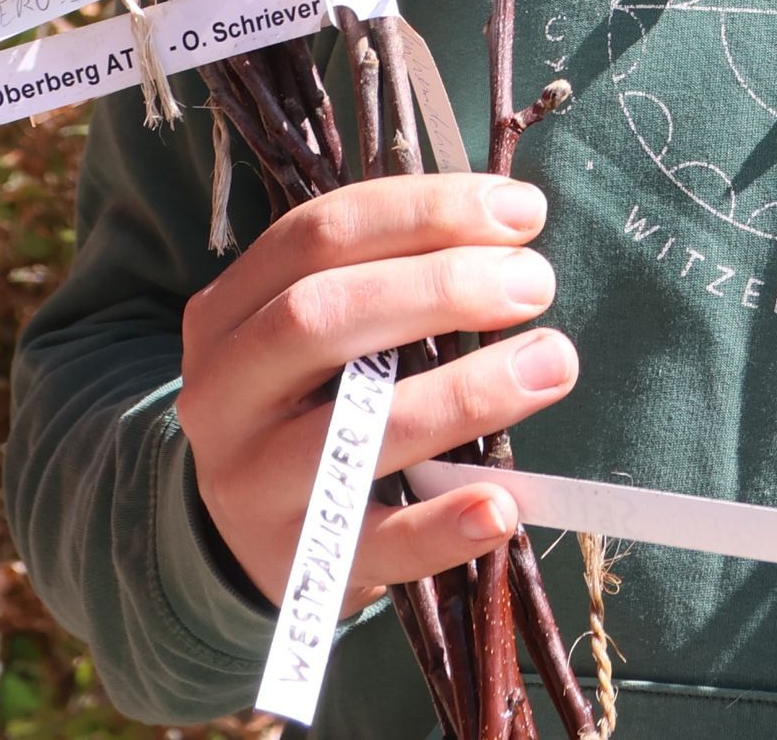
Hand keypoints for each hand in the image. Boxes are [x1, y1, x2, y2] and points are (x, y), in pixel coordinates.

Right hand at [180, 174, 579, 605]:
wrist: (252, 537)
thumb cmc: (315, 404)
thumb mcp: (318, 333)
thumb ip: (390, 275)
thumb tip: (511, 223)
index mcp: (228, 313)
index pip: (316, 236)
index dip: (424, 212)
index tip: (521, 210)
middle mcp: (222, 394)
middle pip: (319, 317)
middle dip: (440, 287)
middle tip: (536, 281)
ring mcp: (252, 487)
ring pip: (355, 431)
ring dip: (465, 392)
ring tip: (554, 362)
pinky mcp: (296, 566)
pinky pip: (379, 545)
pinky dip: (444, 526)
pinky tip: (504, 505)